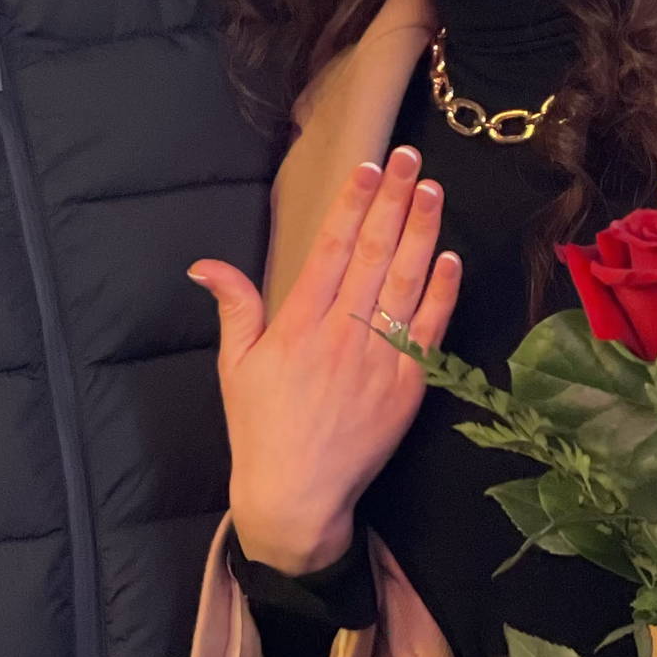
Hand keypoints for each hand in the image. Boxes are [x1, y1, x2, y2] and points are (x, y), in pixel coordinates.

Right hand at [191, 146, 460, 573]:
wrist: (298, 497)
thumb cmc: (261, 431)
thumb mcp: (235, 367)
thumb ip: (233, 308)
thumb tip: (205, 264)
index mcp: (299, 326)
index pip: (332, 249)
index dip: (353, 204)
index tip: (369, 167)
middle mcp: (342, 336)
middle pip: (375, 254)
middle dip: (394, 201)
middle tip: (411, 159)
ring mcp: (380, 361)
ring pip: (407, 284)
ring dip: (422, 233)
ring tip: (432, 191)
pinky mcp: (408, 388)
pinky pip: (429, 332)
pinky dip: (442, 293)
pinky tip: (450, 258)